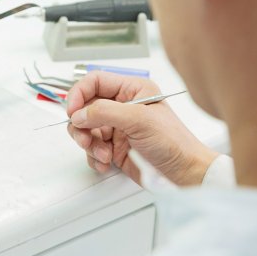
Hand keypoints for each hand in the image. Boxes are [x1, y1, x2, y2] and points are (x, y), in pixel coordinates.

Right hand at [66, 72, 217, 185]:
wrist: (184, 173)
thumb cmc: (174, 142)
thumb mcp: (139, 120)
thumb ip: (105, 112)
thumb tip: (79, 113)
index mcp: (131, 90)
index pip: (95, 82)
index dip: (79, 94)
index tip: (72, 110)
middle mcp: (122, 107)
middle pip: (85, 108)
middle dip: (81, 125)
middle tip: (85, 138)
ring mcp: (117, 128)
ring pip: (85, 130)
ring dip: (88, 144)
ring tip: (102, 154)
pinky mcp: (114, 147)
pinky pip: (91, 149)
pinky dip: (94, 157)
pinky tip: (106, 163)